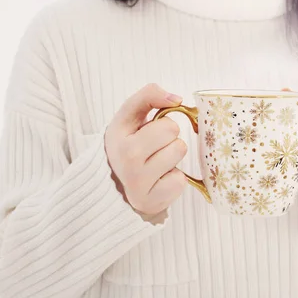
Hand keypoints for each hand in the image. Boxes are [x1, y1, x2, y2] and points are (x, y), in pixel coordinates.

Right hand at [104, 83, 187, 219]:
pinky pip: (180, 181)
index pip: (162, 116)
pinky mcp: (150, 201)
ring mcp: (137, 183)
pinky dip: (174, 180)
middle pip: (173, 132)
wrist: (117, 186)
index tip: (151, 128)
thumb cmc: (129, 144)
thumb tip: (177, 99)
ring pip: (179, 153)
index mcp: (117, 133)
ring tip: (156, 164)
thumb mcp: (131, 116)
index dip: (162, 121)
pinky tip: (159, 181)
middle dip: (170, 138)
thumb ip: (149, 96)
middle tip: (154, 148)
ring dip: (173, 158)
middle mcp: (125, 158)